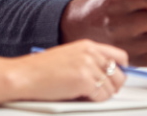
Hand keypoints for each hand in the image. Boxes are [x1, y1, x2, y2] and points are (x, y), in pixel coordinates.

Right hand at [8, 40, 127, 101]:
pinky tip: (81, 97)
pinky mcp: (84, 81)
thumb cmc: (41, 70)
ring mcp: (88, 66)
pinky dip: (95, 101)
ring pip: (112, 87)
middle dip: (114, 86)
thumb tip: (106, 75)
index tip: (118, 79)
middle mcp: (91, 53)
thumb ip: (88, 61)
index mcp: (88, 45)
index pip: (119, 56)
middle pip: (120, 73)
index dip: (121, 70)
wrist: (24, 76)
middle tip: (103, 93)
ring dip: (103, 95)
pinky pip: (102, 96)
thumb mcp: (69, 57)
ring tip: (87, 96)